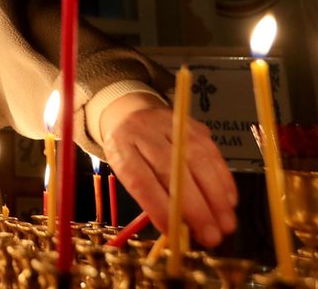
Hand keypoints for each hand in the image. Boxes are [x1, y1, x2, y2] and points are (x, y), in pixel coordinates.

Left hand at [100, 92, 237, 247]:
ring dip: (216, 197)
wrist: (132, 115)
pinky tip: (229, 201)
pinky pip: (213, 153)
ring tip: (225, 224)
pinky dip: (224, 180)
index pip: (140, 180)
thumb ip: (149, 197)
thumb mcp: (127, 172)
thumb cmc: (130, 152)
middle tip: (210, 236)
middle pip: (172, 171)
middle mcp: (145, 133)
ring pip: (198, 160)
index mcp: (122, 148)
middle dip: (195, 208)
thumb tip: (179, 229)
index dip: (158, 208)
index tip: (174, 232)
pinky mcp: (193, 125)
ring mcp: (171, 126)